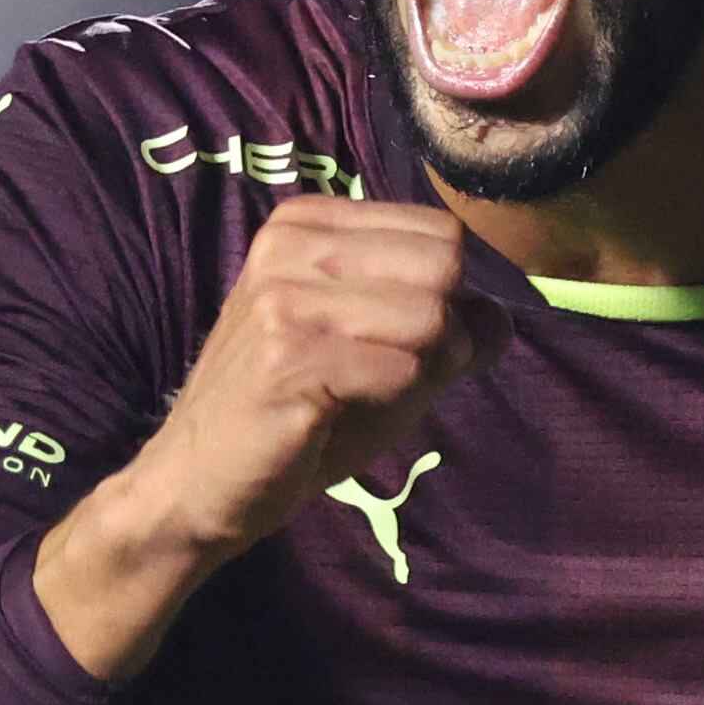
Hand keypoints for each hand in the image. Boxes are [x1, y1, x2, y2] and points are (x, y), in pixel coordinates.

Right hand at [34, 199, 501, 680]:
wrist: (200, 481)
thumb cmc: (294, 416)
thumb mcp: (379, 362)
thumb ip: (445, 333)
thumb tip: (503, 314)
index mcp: (308, 224)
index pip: (439, 232)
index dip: (450, 296)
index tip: (404, 341)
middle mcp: (291, 243)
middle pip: (442, 265)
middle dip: (442, 332)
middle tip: (388, 376)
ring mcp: (285, 295)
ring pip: (428, 316)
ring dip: (420, 371)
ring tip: (363, 396)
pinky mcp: (286, 355)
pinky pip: (401, 368)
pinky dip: (392, 400)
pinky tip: (339, 414)